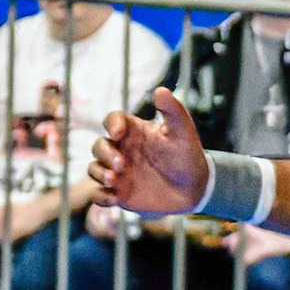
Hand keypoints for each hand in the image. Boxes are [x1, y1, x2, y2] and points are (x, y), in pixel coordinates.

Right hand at [91, 92, 210, 216]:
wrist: (194, 188)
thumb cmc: (187, 155)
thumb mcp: (183, 132)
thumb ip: (172, 111)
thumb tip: (161, 90)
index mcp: (133, 132)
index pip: (112, 120)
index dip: (111, 124)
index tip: (118, 132)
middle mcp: (122, 150)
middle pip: (99, 146)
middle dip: (105, 154)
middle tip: (121, 164)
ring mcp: (118, 172)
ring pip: (95, 169)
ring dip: (99, 174)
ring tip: (114, 181)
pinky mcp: (119, 193)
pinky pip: (99, 194)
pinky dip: (100, 196)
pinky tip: (113, 199)